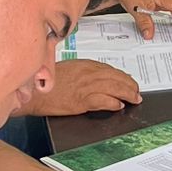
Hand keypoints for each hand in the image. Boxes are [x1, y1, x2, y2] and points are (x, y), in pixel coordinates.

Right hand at [20, 59, 141, 116]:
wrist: (34, 92)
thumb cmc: (48, 82)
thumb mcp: (69, 69)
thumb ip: (85, 72)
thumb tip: (101, 78)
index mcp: (85, 65)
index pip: (111, 70)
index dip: (123, 77)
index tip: (130, 82)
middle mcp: (88, 73)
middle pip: (117, 77)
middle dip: (130, 85)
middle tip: (137, 93)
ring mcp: (85, 86)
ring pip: (114, 87)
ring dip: (128, 94)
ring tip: (134, 99)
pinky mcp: (81, 100)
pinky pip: (103, 100)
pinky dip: (113, 103)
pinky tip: (119, 106)